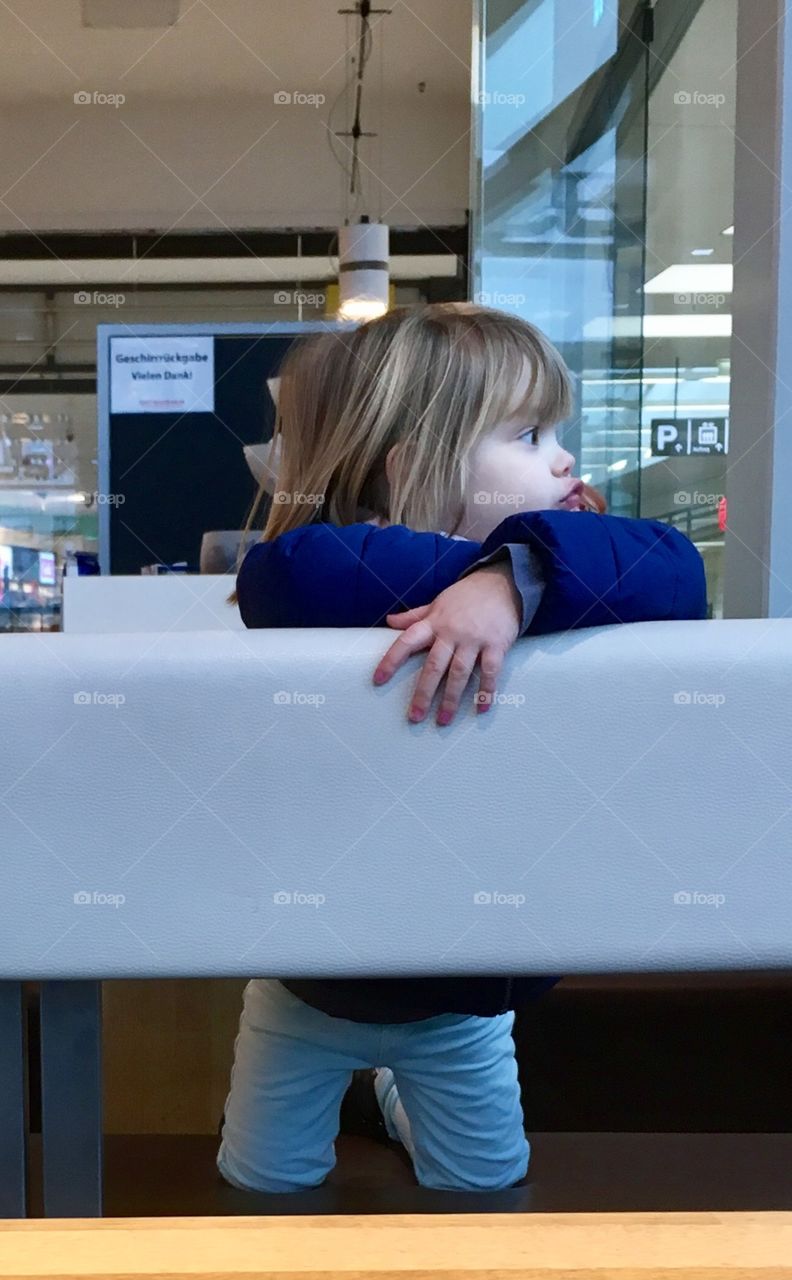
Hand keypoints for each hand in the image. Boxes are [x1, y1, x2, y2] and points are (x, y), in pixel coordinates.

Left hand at [372, 561, 521, 724]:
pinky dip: (486, 691)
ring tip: (443, 719)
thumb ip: (414, 616)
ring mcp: (474, 639)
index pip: (406, 642)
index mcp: (434, 622)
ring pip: (459, 673)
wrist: (502, 583)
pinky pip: (490, 671)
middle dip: (423, 693)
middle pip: (433, 666)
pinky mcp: (496, 644)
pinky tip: (482, 707)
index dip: (390, 660)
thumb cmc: (467, 596)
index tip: (378, 680)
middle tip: (414, 716)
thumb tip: (389, 621)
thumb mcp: (437, 602)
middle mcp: (451, 632)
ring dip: (451, 699)